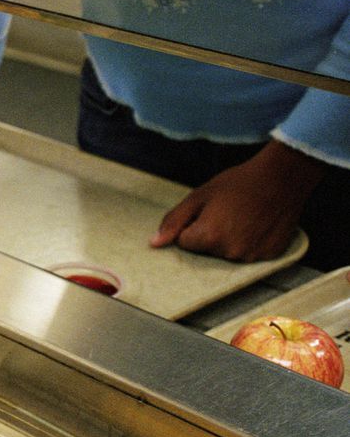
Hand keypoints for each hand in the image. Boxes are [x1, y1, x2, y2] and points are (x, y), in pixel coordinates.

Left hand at [152, 143, 320, 261]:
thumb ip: (174, 221)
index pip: (185, 243)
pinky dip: (250, 242)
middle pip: (206, 251)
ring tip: (243, 217)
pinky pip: (249, 254)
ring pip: (227, 254)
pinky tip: (257, 225)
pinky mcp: (270, 256)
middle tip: (227, 213)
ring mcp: (252, 257)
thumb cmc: (237, 184)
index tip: (208, 211)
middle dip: (210, 234)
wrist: (281, 179)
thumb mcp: (199, 196)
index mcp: (209, 237)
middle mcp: (230, 253)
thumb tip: (154, 243)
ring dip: (229, 240)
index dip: (192, 225)